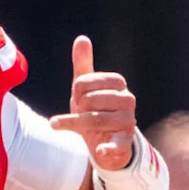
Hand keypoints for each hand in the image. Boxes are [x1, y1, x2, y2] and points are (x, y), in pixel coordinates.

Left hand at [49, 36, 137, 170]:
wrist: (104, 139)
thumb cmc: (94, 108)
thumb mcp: (85, 88)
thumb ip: (83, 64)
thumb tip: (82, 38)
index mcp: (118, 83)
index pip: (85, 82)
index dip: (76, 91)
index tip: (78, 98)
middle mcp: (128, 99)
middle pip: (90, 100)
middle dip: (77, 108)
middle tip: (79, 112)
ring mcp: (128, 121)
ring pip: (96, 119)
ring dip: (74, 124)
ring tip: (60, 125)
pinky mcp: (126, 141)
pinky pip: (119, 144)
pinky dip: (109, 148)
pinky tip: (100, 151)